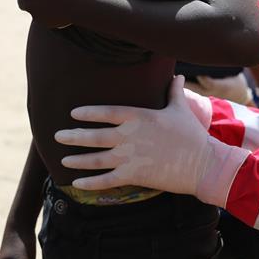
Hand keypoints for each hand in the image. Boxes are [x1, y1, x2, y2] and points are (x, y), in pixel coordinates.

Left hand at [55, 76, 247, 206]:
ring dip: (76, 160)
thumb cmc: (192, 134)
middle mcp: (129, 136)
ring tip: (63, 159)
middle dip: (73, 136)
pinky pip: (105, 181)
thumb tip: (177, 75)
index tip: (73, 113)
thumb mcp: (180, 109)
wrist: (202, 163)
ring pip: (95, 159)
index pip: (106, 112)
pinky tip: (77, 183)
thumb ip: (174, 92)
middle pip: (94, 136)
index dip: (87, 112)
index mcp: (139, 117)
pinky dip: (90, 183)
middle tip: (57, 135)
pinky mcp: (133, 176)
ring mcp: (129, 157)